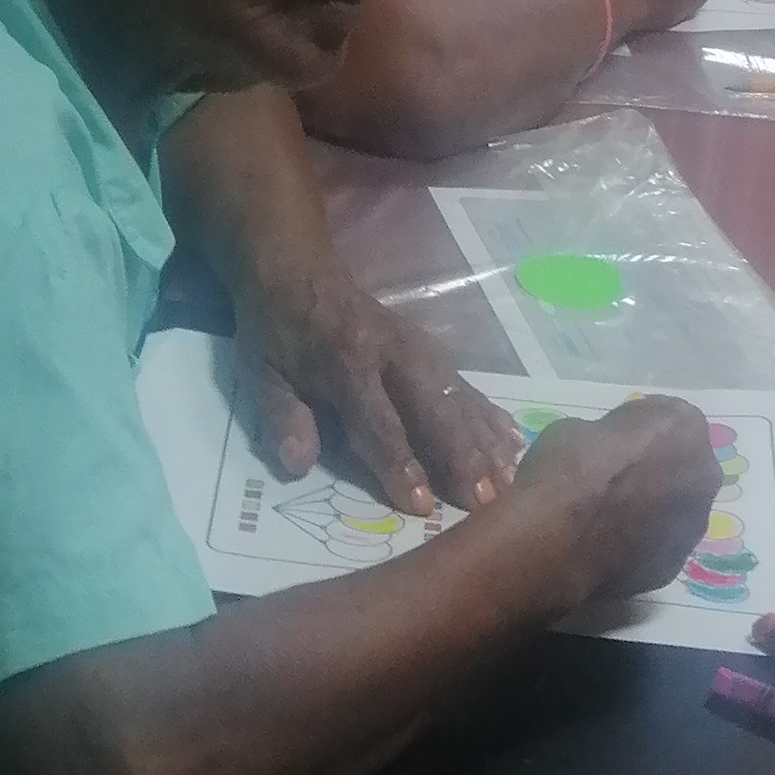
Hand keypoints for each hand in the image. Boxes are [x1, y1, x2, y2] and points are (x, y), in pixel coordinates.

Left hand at [234, 274, 522, 517]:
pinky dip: (490, 415)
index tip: (422, 503)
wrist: (298, 271)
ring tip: (510, 479)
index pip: (377, 420)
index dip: (400, 463)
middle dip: (462, 454)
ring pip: (459, 397)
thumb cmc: (276, 332)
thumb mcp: (259, 373)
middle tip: (487, 498)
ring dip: (485, 440)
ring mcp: (419, 348)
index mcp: (347, 360)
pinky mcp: (431, 350)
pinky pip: (465, 386)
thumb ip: (281, 416)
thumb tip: (297, 465)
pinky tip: (515, 441)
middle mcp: (393, 352)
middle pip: (434, 407)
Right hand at [497, 397, 724, 611]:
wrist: (552, 545)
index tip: (610, 444)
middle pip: (680, 465)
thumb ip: (610, 438)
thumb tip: (607, 454)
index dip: (633, 431)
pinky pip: (659, 546)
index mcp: (685, 428)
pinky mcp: (674, 566)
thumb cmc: (565, 473)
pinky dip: (640, 546)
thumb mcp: (577, 428)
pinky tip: (607, 549)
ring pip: (674, 509)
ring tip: (607, 520)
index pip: (664, 419)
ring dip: (651, 510)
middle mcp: (703, 474)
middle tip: (613, 480)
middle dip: (653, 470)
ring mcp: (693, 525)